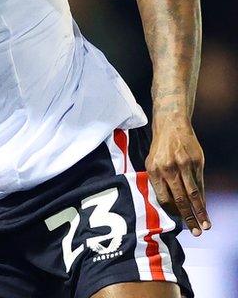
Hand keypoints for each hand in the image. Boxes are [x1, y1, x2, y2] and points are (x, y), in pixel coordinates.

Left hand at [146, 115, 210, 235]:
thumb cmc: (159, 148)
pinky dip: (203, 197)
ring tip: (205, 225)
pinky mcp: (197, 161)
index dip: (172, 212)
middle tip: (196, 232)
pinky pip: (200, 183)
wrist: (171, 125)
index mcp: (154, 170)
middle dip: (189, 217)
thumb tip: (167, 205)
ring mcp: (185, 164)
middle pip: (180, 198)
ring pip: (194, 193)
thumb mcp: (151, 162)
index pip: (164, 197)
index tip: (178, 223)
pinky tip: (205, 208)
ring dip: (200, 211)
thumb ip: (158, 181)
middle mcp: (169, 168)